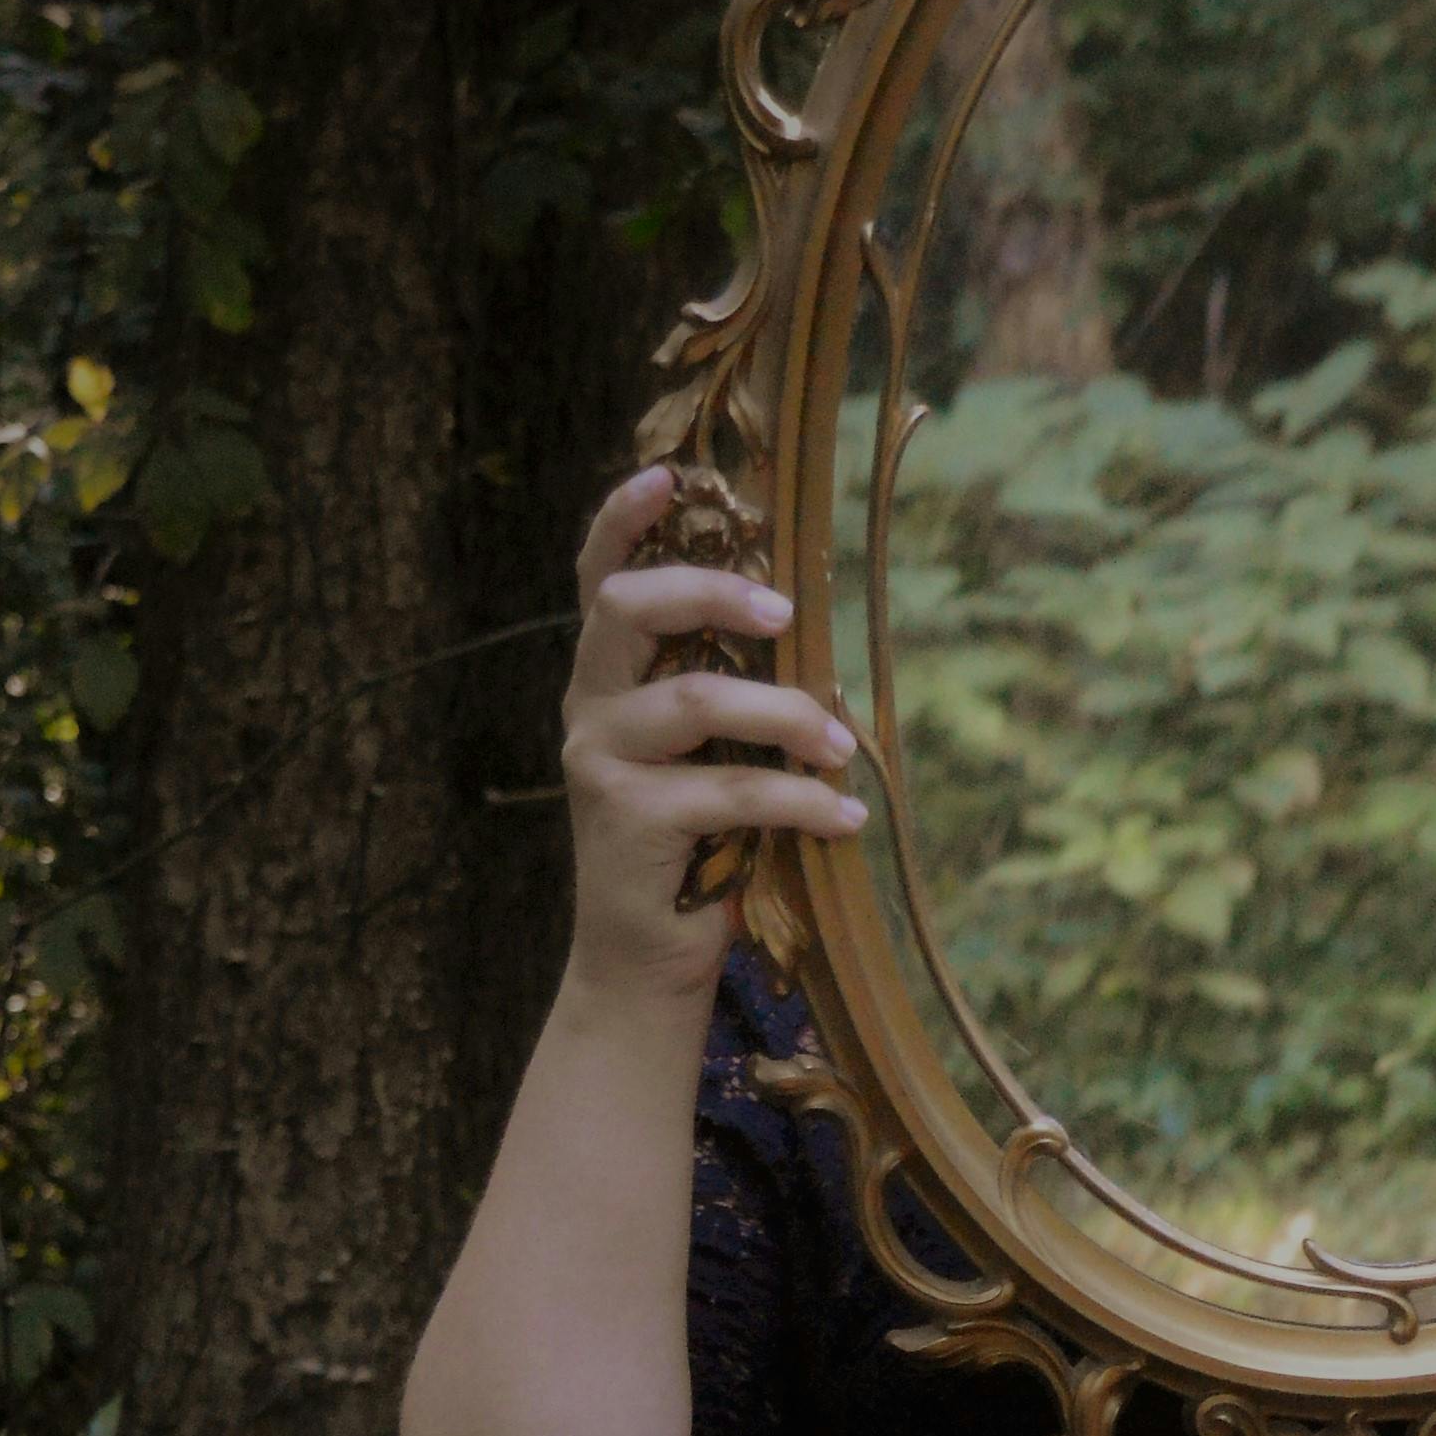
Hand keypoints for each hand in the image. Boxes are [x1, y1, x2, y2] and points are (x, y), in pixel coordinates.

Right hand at [557, 466, 867, 1003]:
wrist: (646, 960)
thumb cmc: (693, 844)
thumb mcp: (707, 754)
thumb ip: (727, 688)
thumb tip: (807, 622)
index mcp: (606, 676)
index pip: (597, 578)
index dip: (622, 520)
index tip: (668, 475)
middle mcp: (588, 705)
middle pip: (626, 608)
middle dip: (710, 592)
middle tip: (786, 612)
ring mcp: (599, 762)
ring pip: (692, 699)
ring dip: (785, 714)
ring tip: (842, 744)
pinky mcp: (629, 822)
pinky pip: (730, 790)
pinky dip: (801, 801)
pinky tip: (847, 817)